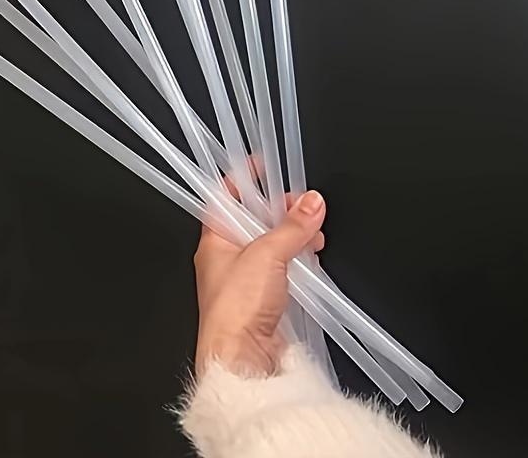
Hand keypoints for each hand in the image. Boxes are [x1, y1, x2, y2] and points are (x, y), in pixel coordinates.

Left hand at [193, 189, 325, 377]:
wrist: (242, 360)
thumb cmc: (234, 310)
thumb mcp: (267, 255)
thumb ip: (292, 227)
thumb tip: (310, 204)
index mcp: (215, 239)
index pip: (226, 197)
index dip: (244, 178)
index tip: (264, 166)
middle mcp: (227, 257)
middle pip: (253, 219)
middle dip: (279, 209)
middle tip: (301, 204)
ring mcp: (246, 279)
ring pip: (271, 244)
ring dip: (293, 235)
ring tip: (313, 233)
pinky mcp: (264, 298)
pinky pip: (283, 269)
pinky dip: (298, 259)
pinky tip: (312, 258)